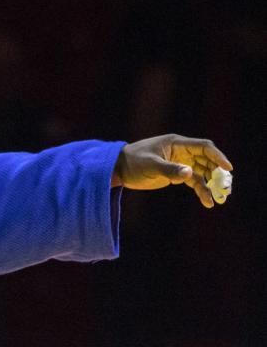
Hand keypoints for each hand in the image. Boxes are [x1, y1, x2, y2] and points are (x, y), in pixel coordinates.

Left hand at [111, 134, 232, 207]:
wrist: (119, 169)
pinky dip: (201, 190)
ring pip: (202, 173)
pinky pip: (193, 181)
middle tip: (225, 189)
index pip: (204, 147)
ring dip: (212, 185)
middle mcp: (182, 152)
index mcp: (177, 144)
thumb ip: (170, 170)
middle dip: (218, 174)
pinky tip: (207, 202)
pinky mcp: (176, 174)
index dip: (218, 156)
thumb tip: (190, 173)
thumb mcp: (151, 166)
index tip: (228, 168)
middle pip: (207, 161)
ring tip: (219, 199)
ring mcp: (180, 163)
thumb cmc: (133, 162)